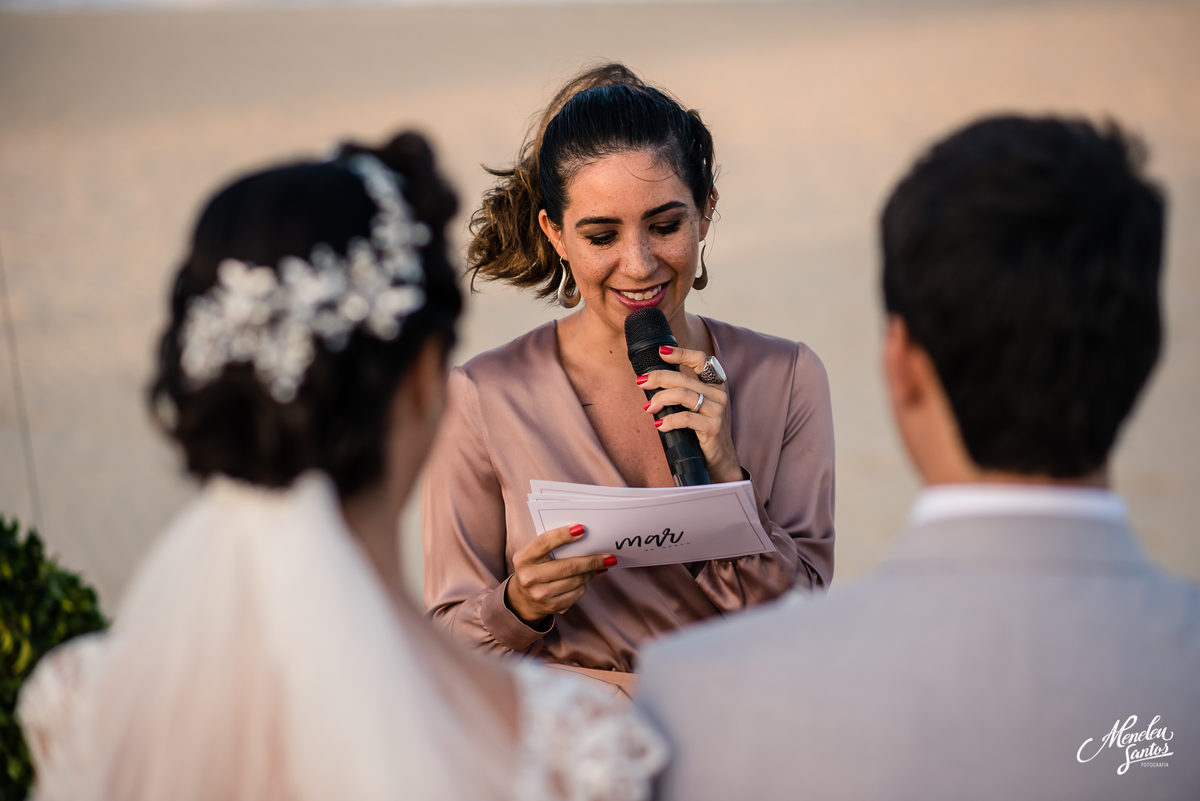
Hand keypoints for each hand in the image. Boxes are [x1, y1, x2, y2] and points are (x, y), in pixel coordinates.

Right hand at [505, 524, 614, 625]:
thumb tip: (584, 537)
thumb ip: (552, 545)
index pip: (544, 543)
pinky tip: (586, 578)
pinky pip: (577, 593)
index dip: (563, 535)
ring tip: (601, 565)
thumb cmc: (534, 568)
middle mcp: (529, 578)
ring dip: (592, 572)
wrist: (523, 599)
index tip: (582, 529)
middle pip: (568, 566)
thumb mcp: (534, 555)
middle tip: (608, 556)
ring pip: (576, 580)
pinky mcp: (552, 607)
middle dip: (592, 560)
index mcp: (523, 559)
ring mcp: (540, 595)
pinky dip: (584, 584)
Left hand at [638, 345, 742, 482]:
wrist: (719, 462)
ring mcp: (717, 411)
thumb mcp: (693, 409)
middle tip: (641, 382)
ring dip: (661, 399)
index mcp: (713, 387)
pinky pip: (686, 418)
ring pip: (684, 395)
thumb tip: (650, 383)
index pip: (700, 360)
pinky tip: (659, 424)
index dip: (681, 353)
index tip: (662, 352)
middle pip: (684, 378)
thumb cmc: (700, 434)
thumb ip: (679, 394)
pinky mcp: (713, 427)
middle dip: (659, 378)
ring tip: (648, 407)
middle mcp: (717, 395)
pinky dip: (669, 420)